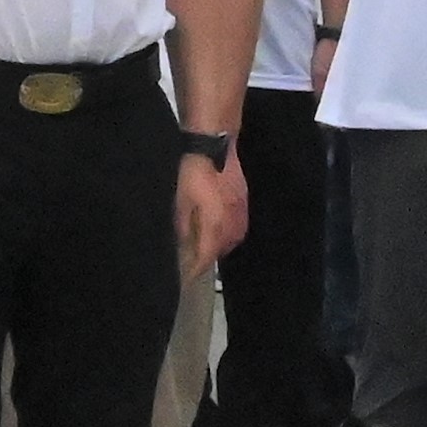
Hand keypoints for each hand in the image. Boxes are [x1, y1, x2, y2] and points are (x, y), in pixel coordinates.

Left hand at [176, 140, 244, 275]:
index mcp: (214, 226)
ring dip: (218, 246)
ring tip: (204, 245)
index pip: (205, 258)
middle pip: (220, 252)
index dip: (195, 270)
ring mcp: (241, 214)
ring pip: (231, 241)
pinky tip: (218, 228)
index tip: (187, 277)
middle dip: (206, 258)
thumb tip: (185, 248)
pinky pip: (237, 228)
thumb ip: (184, 229)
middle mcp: (231, 225)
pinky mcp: (245, 204)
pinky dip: (227, 234)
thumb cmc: (192, 175)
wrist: (214, 148)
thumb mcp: (181, 203)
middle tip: (192, 260)